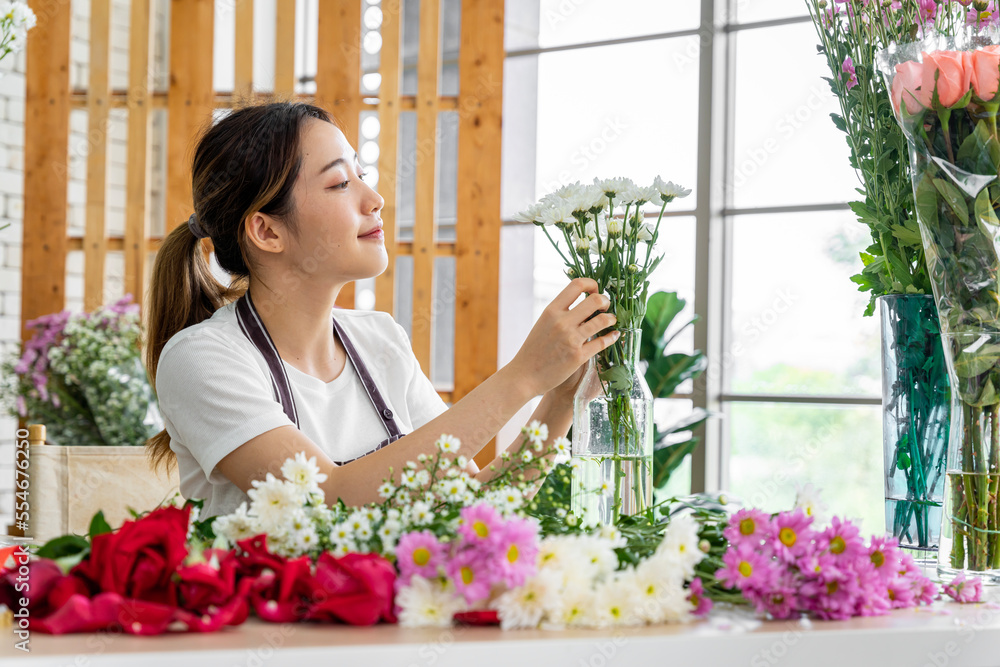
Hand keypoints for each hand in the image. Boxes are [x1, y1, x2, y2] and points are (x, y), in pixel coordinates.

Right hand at [508, 278, 618, 397]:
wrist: (524, 375)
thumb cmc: (533, 349)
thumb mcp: (543, 323)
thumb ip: (560, 312)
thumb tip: (581, 303)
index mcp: (551, 310)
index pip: (577, 285)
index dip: (592, 284)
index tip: (595, 290)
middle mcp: (562, 322)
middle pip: (595, 300)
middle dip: (605, 301)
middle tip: (605, 306)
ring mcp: (571, 339)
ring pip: (602, 320)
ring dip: (611, 318)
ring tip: (611, 320)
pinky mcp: (578, 356)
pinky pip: (602, 342)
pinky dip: (611, 337)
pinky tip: (614, 335)